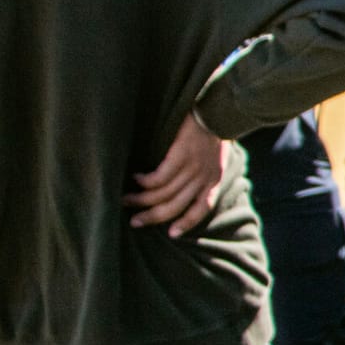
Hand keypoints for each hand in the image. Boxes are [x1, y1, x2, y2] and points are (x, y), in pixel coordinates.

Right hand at [126, 112, 227, 237]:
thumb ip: (204, 172)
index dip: (186, 223)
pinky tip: (136, 179)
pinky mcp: (181, 155)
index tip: (172, 234)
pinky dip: (145, 181)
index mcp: (214, 180)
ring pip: (164, 193)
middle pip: (176, 206)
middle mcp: (204, 178)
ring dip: (142, 199)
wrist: (218, 109)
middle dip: (153, 217)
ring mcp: (193, 168)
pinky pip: (159, 177)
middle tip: (134, 222)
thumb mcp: (215, 156)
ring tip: (126, 199)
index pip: (201, 210)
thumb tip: (186, 184)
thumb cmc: (214, 129)